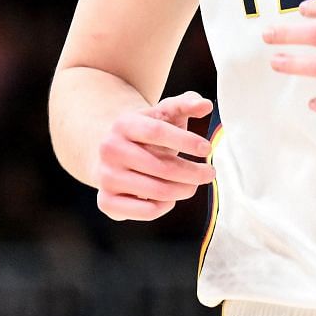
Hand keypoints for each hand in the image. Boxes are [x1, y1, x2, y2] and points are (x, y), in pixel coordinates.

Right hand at [95, 92, 214, 221]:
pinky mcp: (106, 202)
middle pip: (161, 167)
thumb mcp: (164, 113)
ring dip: (183, 190)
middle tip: (209, 173)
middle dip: (192, 172)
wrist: (114, 153)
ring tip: (192, 184)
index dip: (185, 141)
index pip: (157, 132)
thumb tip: (205, 105)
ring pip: (157, 191)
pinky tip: (170, 196)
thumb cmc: (147, 133)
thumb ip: (186, 104)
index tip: (207, 148)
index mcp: (123, 124)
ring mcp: (106, 177)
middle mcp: (110, 150)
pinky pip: (147, 211)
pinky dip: (165, 206)